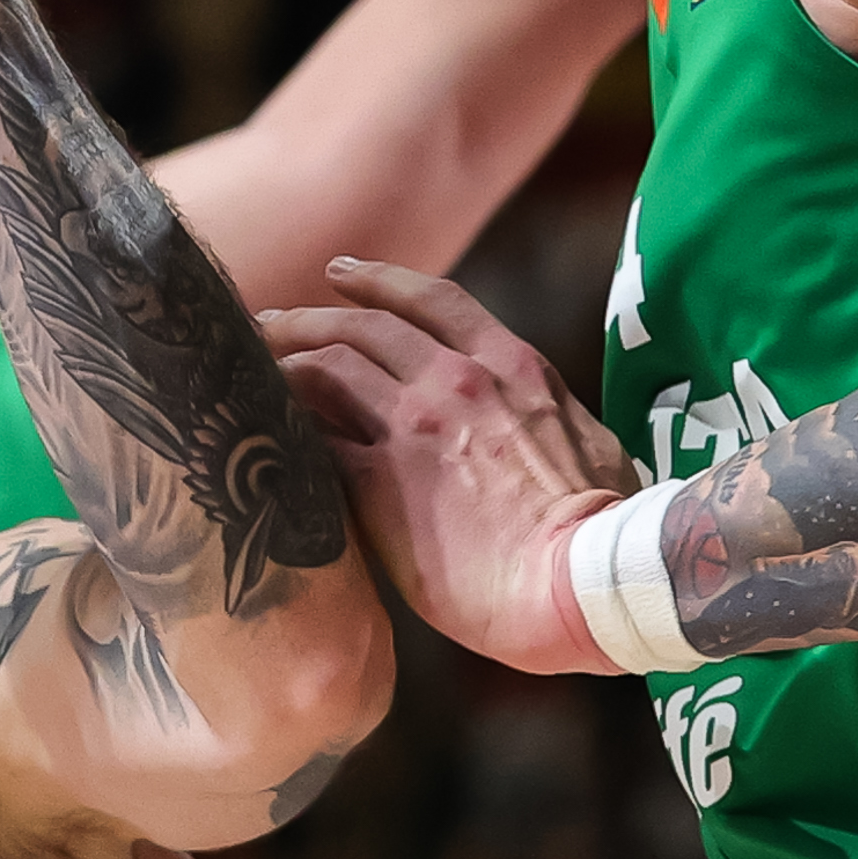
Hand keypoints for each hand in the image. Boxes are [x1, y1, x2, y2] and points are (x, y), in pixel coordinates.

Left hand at [263, 258, 640, 675]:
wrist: (584, 585)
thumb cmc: (606, 532)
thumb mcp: (592, 444)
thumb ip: (549, 418)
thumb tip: (547, 428)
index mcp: (514, 366)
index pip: (434, 300)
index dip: (379, 280)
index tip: (340, 273)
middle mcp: (457, 380)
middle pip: (363, 327)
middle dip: (309, 318)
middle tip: (268, 321)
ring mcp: (415, 426)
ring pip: (328, 368)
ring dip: (284, 361)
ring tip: (250, 364)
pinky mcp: (382, 480)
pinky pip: (316, 436)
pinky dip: (285, 424)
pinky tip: (262, 428)